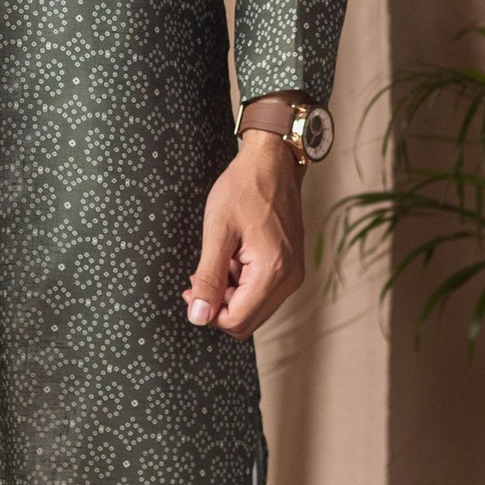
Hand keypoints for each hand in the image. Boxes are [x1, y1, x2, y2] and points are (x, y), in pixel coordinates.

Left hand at [184, 134, 305, 336]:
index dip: (207, 312)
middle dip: (219, 304)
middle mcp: (289, 279)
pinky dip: (243, 283)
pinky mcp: (291, 266)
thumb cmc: (245, 188)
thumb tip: (198, 316)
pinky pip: (263, 292)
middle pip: (247, 321)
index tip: (191, 288)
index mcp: (272, 272)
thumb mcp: (218, 232)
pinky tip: (234, 256)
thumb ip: (208, 278)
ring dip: (231, 293)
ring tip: (221, 258)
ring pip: (254, 308)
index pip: (236, 322)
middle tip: (200, 275)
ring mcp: (293, 273)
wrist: (273, 162)